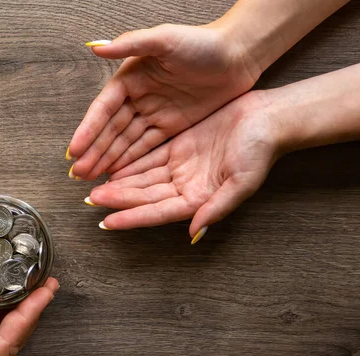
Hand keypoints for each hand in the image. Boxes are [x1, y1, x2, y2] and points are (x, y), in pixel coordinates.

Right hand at [68, 23, 258, 179]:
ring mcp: (154, 113)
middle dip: (94, 152)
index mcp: (131, 77)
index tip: (74, 151)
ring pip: (125, 142)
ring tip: (91, 179)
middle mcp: (139, 97)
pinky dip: (131, 161)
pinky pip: (146, 147)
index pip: (104, 109)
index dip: (88, 131)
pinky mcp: (171, 126)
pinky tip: (117, 174)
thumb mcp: (164, 39)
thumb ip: (130, 43)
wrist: (238, 55)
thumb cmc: (203, 42)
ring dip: (108, 160)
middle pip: (111, 130)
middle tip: (78, 174)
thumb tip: (95, 48)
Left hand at [86, 91, 281, 240]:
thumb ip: (216, 208)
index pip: (157, 212)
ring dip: (119, 183)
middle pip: (144, 196)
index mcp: (198, 199)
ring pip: (142, 178)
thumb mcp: (241, 183)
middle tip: (90, 201)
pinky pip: (148, 157)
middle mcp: (185, 186)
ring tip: (94, 187)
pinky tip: (111, 166)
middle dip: (117, 199)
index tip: (107, 223)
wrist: (269, 118)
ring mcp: (180, 167)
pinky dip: (130, 162)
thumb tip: (194, 233)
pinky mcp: (179, 147)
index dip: (132, 218)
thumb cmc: (260, 151)